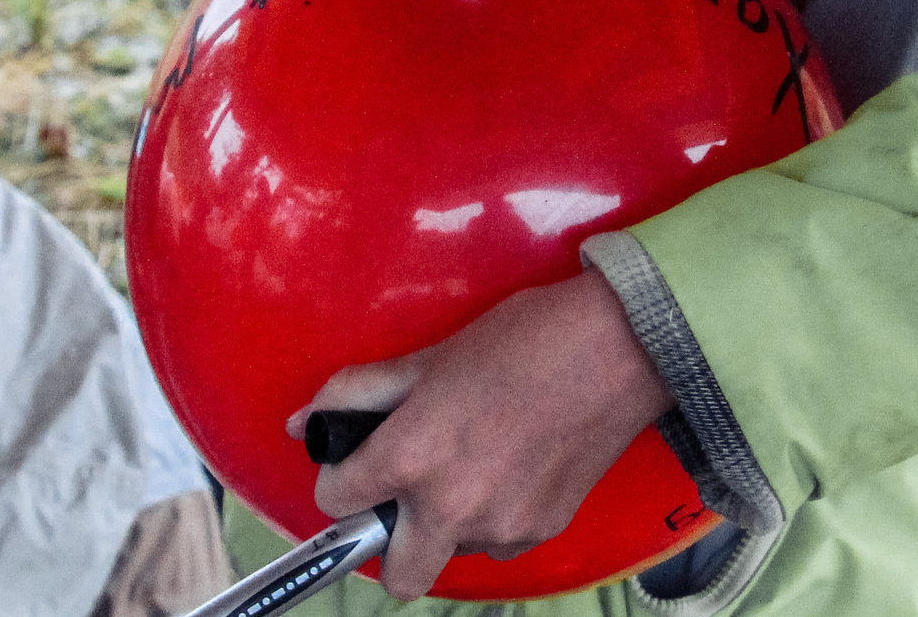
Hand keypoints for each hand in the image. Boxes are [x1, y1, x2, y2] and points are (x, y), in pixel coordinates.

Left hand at [292, 271, 670, 597]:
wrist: (616, 348)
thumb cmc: (523, 340)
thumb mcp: (429, 357)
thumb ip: (358, 393)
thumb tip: (301, 421)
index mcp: (411, 457)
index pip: (337, 501)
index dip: (340, 477)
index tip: (356, 461)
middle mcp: (451, 506)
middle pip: (396, 577)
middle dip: (390, 543)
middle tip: (404, 493)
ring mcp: (500, 527)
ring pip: (451, 552)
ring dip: (447, 522)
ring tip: (473, 458)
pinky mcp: (541, 531)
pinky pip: (499, 542)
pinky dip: (494, 515)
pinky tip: (512, 464)